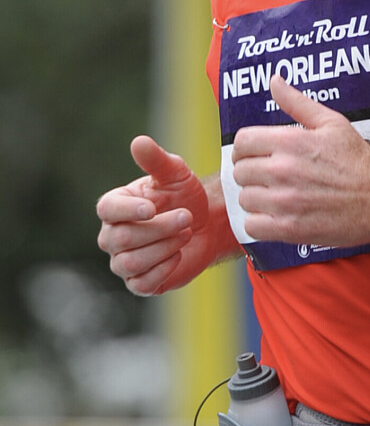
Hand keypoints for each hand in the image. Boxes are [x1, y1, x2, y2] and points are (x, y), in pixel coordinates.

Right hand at [96, 136, 220, 295]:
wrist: (207, 224)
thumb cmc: (185, 195)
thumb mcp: (175, 174)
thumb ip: (156, 160)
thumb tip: (138, 142)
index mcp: (116, 206)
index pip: (107, 209)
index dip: (128, 210)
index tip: (152, 207)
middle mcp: (112, 235)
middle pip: (122, 238)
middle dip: (159, 228)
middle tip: (186, 217)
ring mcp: (123, 261)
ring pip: (131, 262)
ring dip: (164, 247)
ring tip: (186, 232)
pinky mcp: (138, 283)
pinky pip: (141, 283)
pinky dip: (163, 269)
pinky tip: (178, 253)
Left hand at [231, 75, 369, 247]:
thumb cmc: (358, 160)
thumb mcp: (331, 122)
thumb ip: (296, 101)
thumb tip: (274, 81)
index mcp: (290, 142)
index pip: (242, 142)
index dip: (245, 148)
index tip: (254, 154)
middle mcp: (283, 170)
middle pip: (240, 170)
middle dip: (251, 171)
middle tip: (267, 175)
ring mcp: (285, 201)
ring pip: (244, 198)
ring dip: (256, 197)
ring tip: (274, 195)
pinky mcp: (289, 229)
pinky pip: (252, 226)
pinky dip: (259, 222)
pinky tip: (274, 215)